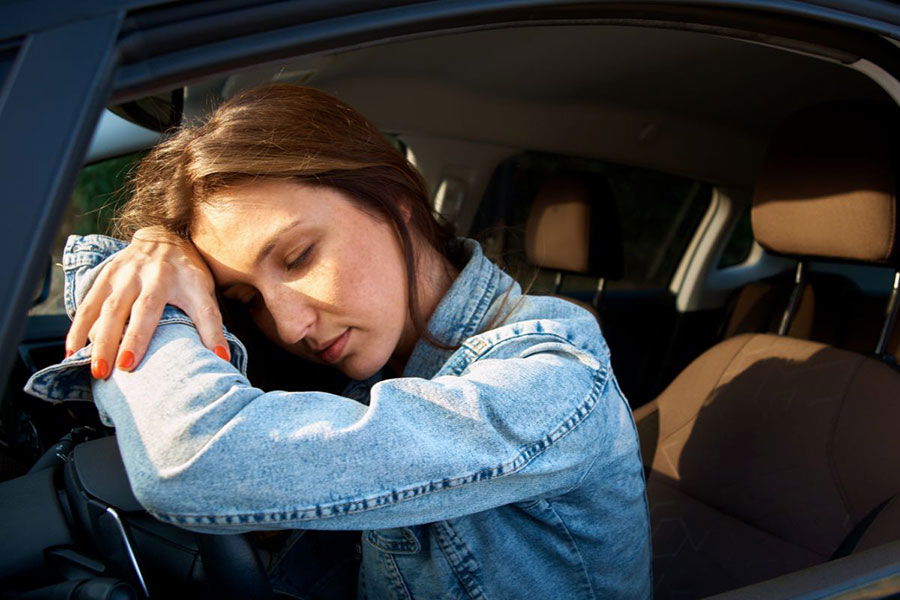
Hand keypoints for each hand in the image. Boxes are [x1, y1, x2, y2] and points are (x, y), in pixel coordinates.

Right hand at [66, 226, 228, 378]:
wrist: (163, 234)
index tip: (215, 357)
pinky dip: (80, 329)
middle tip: (125, 369)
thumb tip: (222, 358)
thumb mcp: (206, 292)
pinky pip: (89, 304)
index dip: (210, 333)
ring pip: (111, 308)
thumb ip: (212, 323)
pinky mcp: (106, 274)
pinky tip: (73, 352)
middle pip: (144, 309)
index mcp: (191, 280)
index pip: (204, 309)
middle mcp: (158, 274)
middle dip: (134, 339)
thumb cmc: (188, 273)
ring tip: (98, 370)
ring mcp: (128, 273)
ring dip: (103, 340)